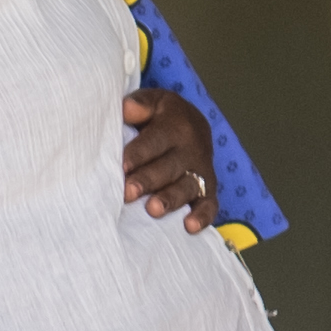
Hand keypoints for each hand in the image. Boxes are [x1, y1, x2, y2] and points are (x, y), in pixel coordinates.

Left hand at [121, 89, 221, 232]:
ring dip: (170, 199)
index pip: (155, 141)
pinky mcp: (208, 189)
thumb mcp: (154, 103)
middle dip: (148, 180)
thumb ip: (140, 104)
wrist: (193, 125)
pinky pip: (209, 204)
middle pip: (169, 167)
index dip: (138, 153)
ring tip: (153, 209)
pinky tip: (189, 226)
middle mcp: (191, 150)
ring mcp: (200, 171)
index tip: (121, 166)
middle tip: (128, 193)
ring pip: (187, 186)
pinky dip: (203, 216)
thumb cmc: (162, 117)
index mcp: (175, 127)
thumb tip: (128, 108)